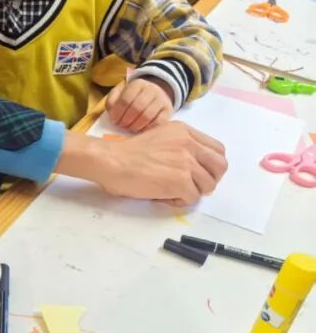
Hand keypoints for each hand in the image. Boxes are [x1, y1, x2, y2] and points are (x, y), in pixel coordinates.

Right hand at [60, 123, 227, 205]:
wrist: (111, 161)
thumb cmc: (126, 152)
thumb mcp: (159, 137)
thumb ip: (179, 145)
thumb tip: (191, 165)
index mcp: (184, 132)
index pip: (217, 149)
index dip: (211, 165)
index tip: (199, 173)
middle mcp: (189, 144)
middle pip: (220, 166)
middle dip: (210, 179)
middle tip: (193, 186)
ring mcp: (186, 162)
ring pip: (208, 185)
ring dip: (193, 192)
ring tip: (174, 192)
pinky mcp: (180, 181)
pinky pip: (192, 197)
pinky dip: (179, 201)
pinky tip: (164, 197)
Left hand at [106, 78, 173, 131]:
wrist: (155, 92)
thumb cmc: (133, 95)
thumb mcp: (120, 93)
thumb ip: (112, 101)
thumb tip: (112, 115)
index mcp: (137, 84)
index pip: (125, 99)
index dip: (118, 112)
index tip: (114, 121)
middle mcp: (151, 90)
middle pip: (137, 107)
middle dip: (126, 120)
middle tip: (122, 125)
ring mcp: (161, 99)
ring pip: (147, 115)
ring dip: (136, 125)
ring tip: (130, 128)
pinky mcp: (168, 110)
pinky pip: (159, 122)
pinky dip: (148, 128)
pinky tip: (141, 130)